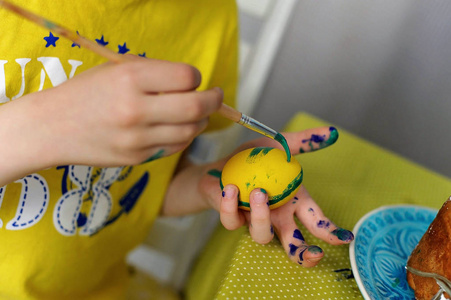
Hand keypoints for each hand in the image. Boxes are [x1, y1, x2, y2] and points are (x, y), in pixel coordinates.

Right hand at [7, 56, 222, 168]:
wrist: (50, 128)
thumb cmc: (85, 93)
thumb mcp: (116, 71)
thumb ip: (154, 75)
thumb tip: (192, 82)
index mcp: (130, 78)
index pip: (187, 77)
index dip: (196, 78)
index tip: (195, 80)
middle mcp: (135, 109)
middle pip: (196, 107)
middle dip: (214, 101)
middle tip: (216, 97)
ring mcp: (136, 138)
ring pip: (190, 131)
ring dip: (201, 121)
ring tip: (197, 114)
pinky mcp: (136, 158)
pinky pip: (173, 147)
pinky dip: (183, 137)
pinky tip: (176, 129)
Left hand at [201, 127, 353, 266]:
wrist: (221, 166)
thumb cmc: (253, 160)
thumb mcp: (279, 145)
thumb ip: (303, 141)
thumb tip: (331, 132)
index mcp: (293, 201)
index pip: (314, 221)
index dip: (330, 232)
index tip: (345, 238)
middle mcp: (276, 215)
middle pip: (292, 242)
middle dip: (304, 253)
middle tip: (314, 254)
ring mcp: (253, 219)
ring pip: (262, 235)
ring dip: (262, 216)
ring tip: (259, 193)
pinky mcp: (231, 218)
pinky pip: (231, 220)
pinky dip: (231, 206)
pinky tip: (231, 189)